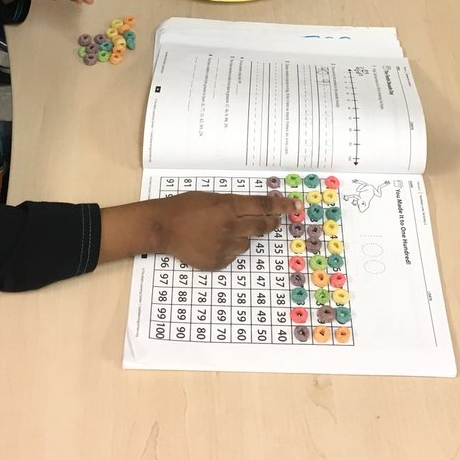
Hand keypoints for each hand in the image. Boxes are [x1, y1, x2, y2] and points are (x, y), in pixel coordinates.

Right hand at [155, 191, 298, 269]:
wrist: (163, 227)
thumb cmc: (184, 207)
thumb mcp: (210, 197)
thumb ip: (233, 203)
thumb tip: (254, 207)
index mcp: (228, 206)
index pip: (262, 206)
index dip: (281, 206)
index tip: (296, 206)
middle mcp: (229, 226)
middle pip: (261, 226)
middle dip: (271, 223)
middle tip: (274, 221)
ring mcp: (223, 246)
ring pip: (246, 243)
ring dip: (242, 237)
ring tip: (222, 231)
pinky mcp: (217, 261)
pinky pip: (232, 256)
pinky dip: (227, 249)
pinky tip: (211, 243)